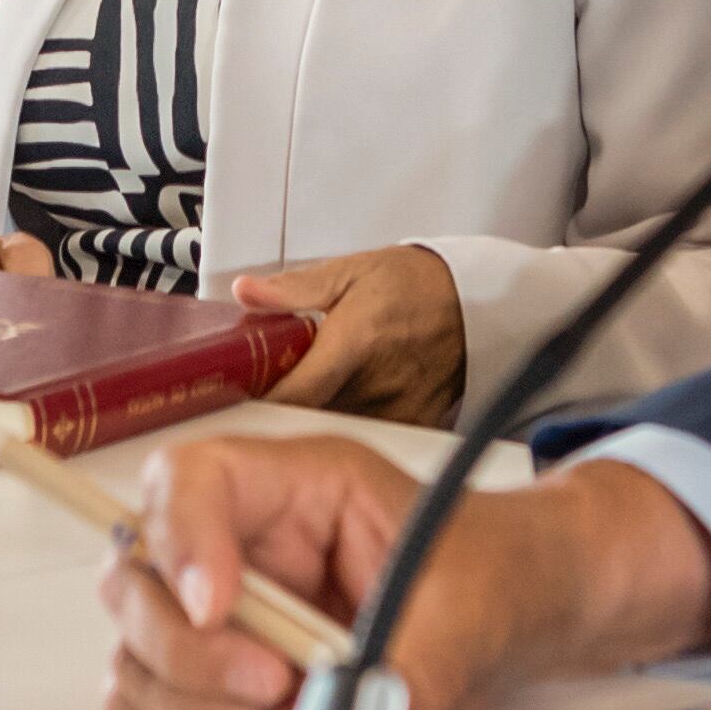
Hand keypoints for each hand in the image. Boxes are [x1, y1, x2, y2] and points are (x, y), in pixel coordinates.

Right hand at [96, 438, 710, 709]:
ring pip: (135, 657)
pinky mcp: (213, 678)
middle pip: (135, 580)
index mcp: (292, 484)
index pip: (186, 480)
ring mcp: (215, 610)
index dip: (183, 542)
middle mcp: (235, 538)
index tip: (222, 608)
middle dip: (194, 652)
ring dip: (197, 706)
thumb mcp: (466, 609)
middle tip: (276, 685)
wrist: (513, 614)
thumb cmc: (489, 578)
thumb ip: (405, 661)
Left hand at [230, 244, 467, 423]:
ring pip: (337, 435)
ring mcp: (397, 408)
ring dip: (314, 424)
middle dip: (281, 414)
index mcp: (354, 341)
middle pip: (309, 421)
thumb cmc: (415, 283)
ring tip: (303, 401)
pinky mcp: (415, 424)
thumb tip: (246, 292)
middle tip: (260, 400)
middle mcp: (376, 382)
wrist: (478, 300)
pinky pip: (368, 438)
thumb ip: (294, 288)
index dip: (257, 405)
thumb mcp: (351, 272)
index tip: (232, 402)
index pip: (292, 394)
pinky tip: (341, 410)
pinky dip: (348, 429)